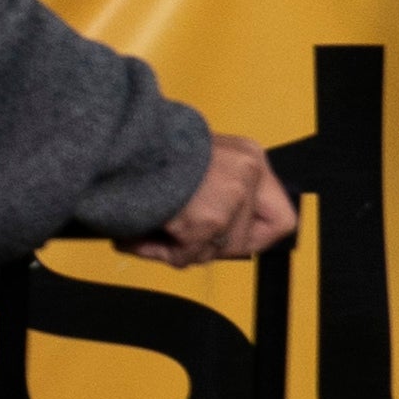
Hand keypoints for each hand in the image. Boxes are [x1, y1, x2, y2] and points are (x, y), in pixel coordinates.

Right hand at [118, 133, 297, 267]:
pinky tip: (139, 238)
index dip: (254, 239)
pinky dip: (160, 251)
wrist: (118, 143)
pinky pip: (189, 254)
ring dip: (181, 249)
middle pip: (246, 241)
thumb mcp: (199, 163)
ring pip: (216, 250)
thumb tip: (222, 241)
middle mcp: (248, 172)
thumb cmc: (147, 151)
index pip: (280, 217)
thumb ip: (217, 195)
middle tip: (179, 240)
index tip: (227, 242)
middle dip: (210, 248)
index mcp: (249, 156)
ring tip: (151, 233)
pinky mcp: (209, 218)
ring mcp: (232, 195)